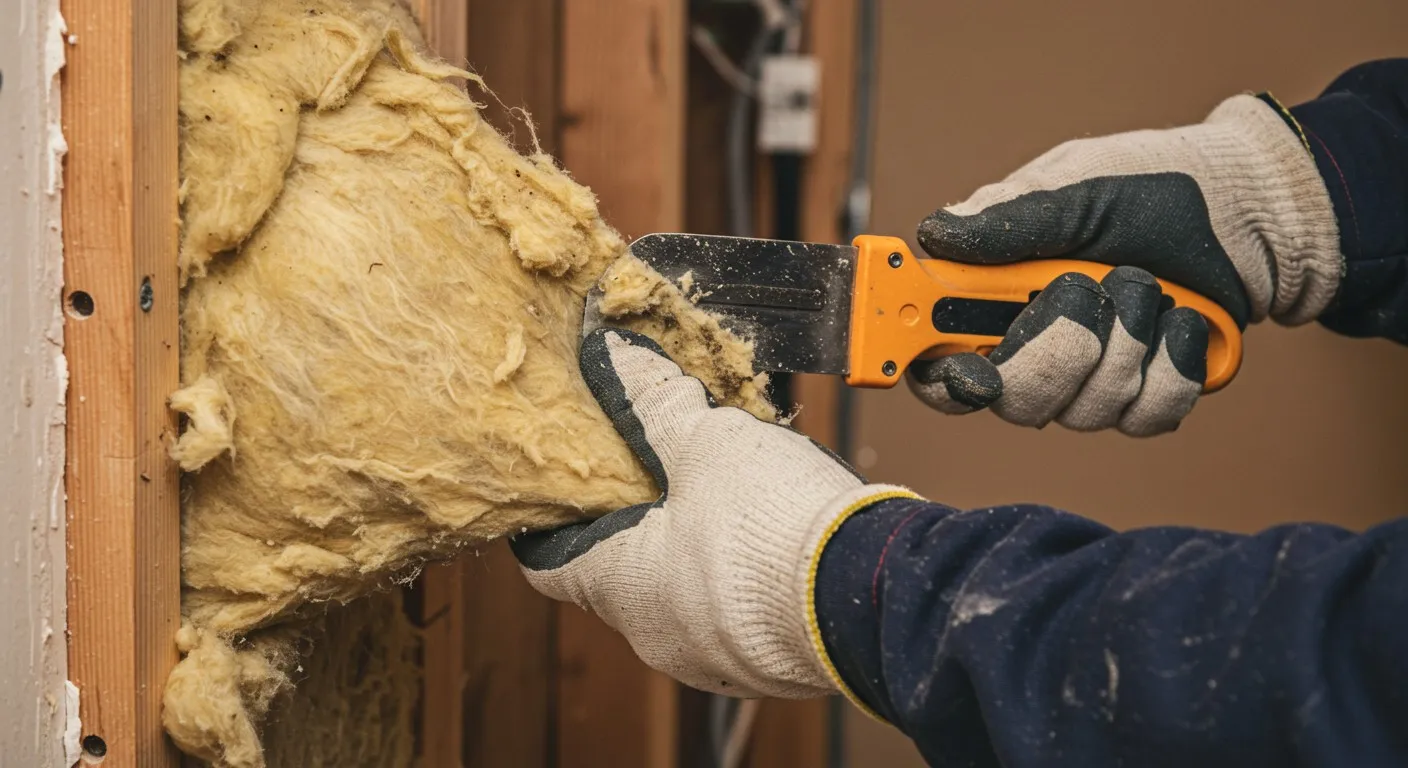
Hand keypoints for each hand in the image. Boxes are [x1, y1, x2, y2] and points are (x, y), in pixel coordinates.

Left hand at [511, 329, 909, 697]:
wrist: (873, 597)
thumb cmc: (773, 526)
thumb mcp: (706, 441)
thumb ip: (652, 400)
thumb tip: (611, 354)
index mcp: (620, 587)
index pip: (548, 565)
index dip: (547, 523)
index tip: (559, 490)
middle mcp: (656, 636)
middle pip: (618, 576)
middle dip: (633, 523)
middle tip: (651, 471)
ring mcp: (715, 657)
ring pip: (682, 596)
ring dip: (693, 550)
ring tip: (724, 495)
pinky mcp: (771, 665)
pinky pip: (738, 614)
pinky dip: (741, 577)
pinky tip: (770, 536)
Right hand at [909, 94, 1341, 435]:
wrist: (1246, 208)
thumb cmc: (1151, 186)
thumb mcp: (1076, 190)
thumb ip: (1007, 221)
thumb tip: (934, 235)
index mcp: (995, 300)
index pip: (940, 363)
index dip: (943, 379)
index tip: (972, 371)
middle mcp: (1035, 349)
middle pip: (1015, 401)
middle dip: (1062, 348)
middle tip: (1087, 289)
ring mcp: (1091, 379)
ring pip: (1086, 410)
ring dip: (1128, 339)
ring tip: (1146, 284)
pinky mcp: (1147, 396)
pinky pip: (1147, 415)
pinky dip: (1174, 363)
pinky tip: (1182, 320)